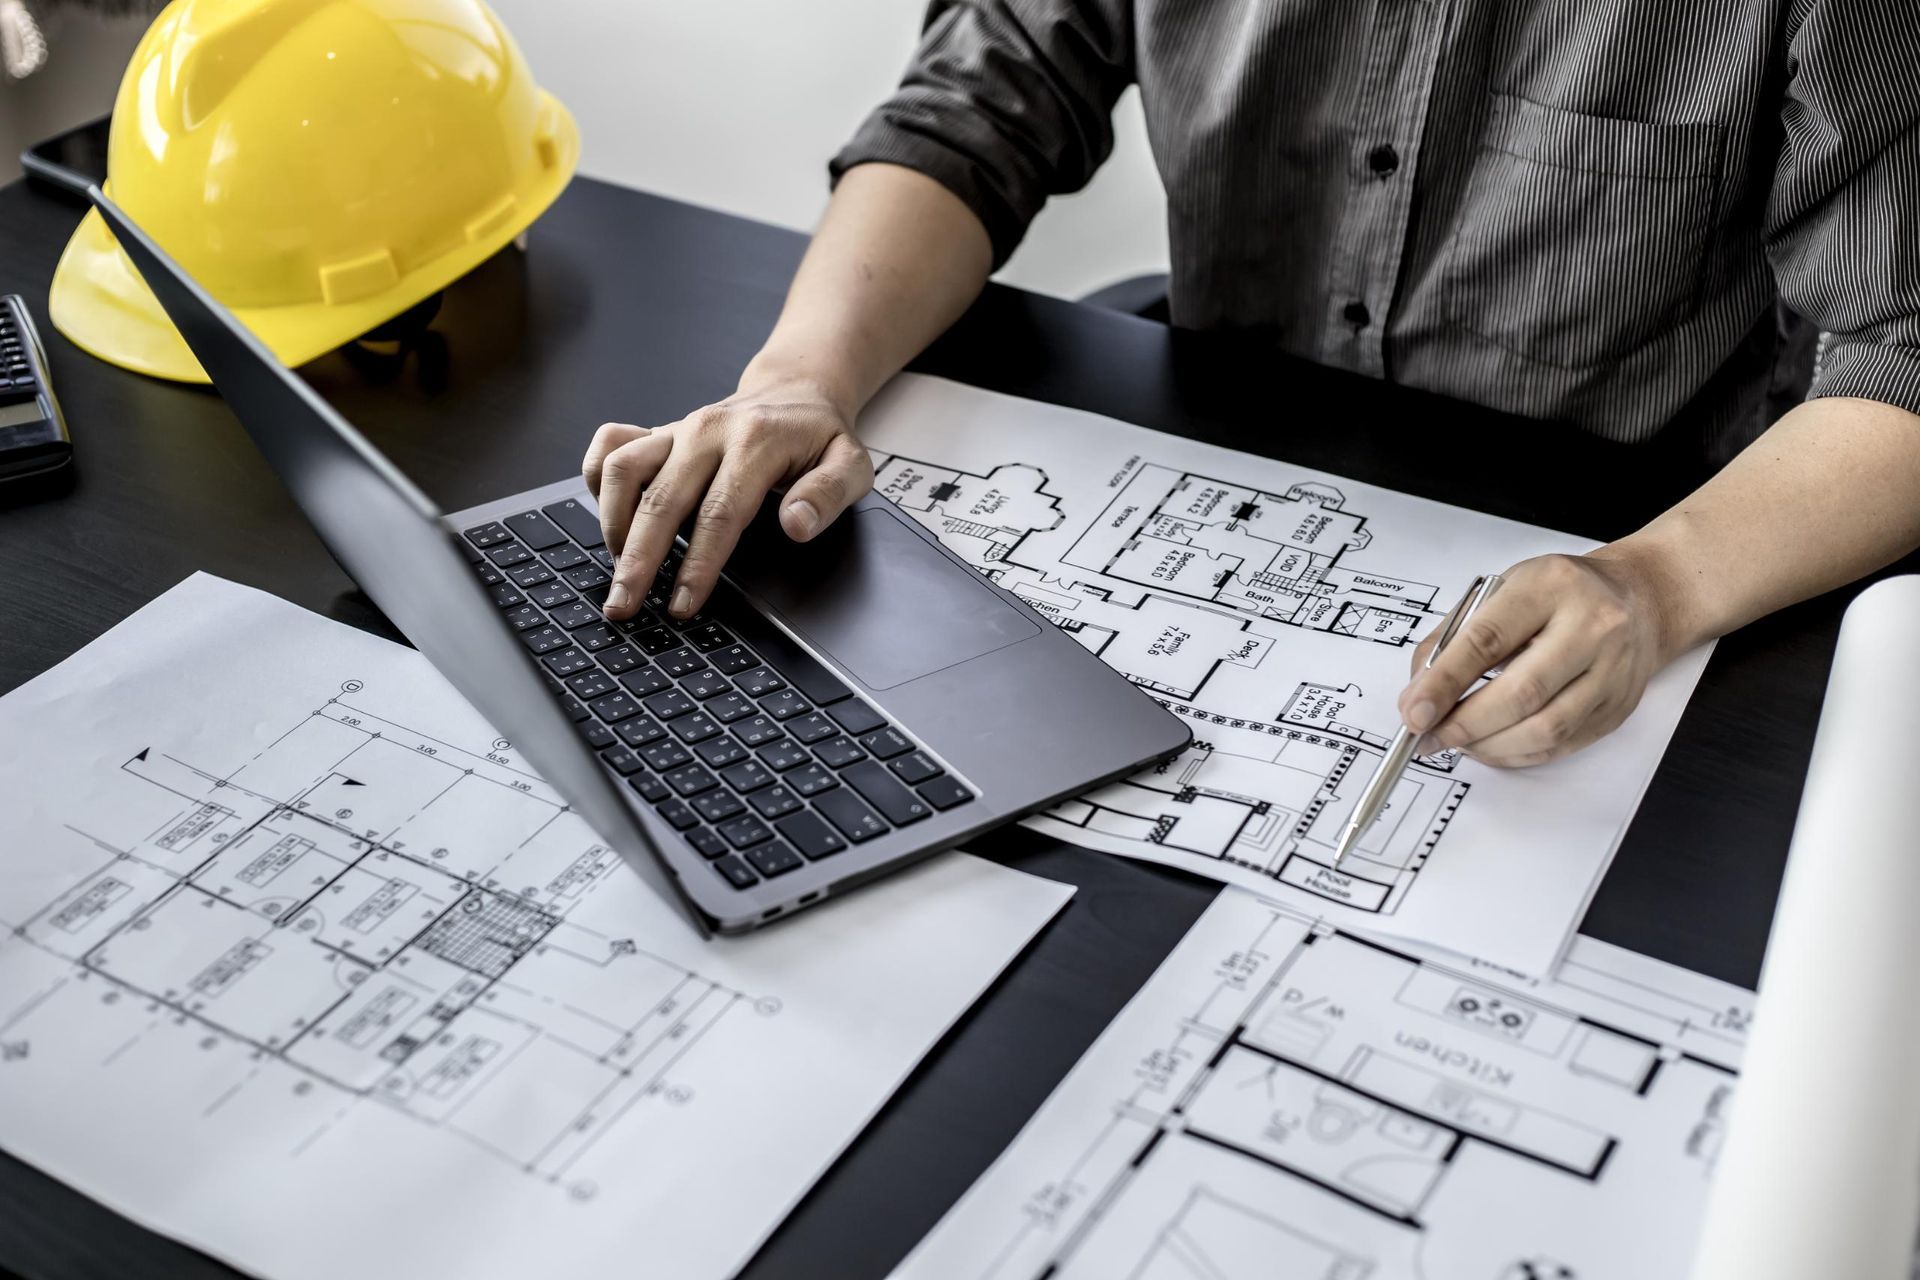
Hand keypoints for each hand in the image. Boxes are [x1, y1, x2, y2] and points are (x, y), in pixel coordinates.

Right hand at [582, 377, 873, 620]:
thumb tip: (796, 525)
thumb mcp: (851, 465)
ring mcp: (677, 429)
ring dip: (613, 524)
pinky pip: (610, 446)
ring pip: (622, 470)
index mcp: (756, 442)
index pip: (719, 514)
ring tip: (620, 569)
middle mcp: (707, 431)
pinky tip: (609, 518)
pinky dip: (597, 480)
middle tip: (624, 606)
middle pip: (661, 501)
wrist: (795, 393)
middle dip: (638, 561)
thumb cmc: (820, 438)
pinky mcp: (657, 431)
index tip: (682, 603)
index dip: (698, 565)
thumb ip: (828, 496)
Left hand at [1395, 550, 1676, 767]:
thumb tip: (1417, 696)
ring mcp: (1613, 671)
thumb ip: (1453, 638)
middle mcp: (1592, 627)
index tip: (1414, 712)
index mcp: (1551, 587)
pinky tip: (1491, 746)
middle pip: (1522, 693)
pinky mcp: (1619, 707)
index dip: (1445, 682)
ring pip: (1546, 728)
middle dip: (1465, 724)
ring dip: (1489, 746)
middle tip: (1429, 737)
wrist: (1639, 598)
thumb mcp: (1502, 591)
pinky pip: (1562, 745)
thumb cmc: (1559, 594)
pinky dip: (1517, 754)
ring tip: (1457, 743)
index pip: (1488, 640)